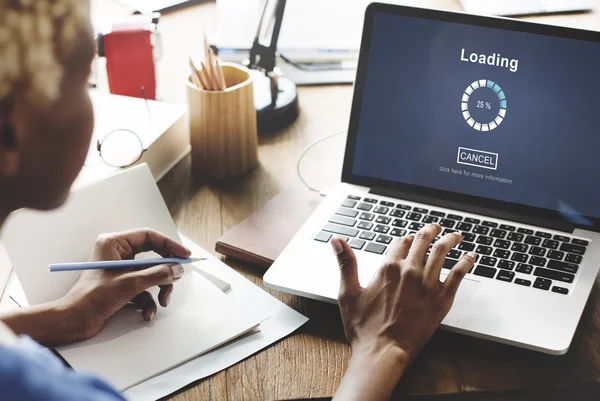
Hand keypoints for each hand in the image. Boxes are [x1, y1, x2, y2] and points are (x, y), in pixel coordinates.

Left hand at [61, 228, 190, 340]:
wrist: (74, 321)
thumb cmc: (91, 298)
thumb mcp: (129, 284)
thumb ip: (157, 274)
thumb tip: (177, 269)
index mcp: (114, 243)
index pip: (149, 236)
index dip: (169, 245)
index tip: (184, 255)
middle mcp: (118, 254)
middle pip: (153, 256)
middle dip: (165, 272)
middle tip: (177, 277)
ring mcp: (121, 270)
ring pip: (151, 274)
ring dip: (159, 289)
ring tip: (162, 302)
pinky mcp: (122, 285)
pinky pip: (144, 288)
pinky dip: (149, 301)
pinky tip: (147, 313)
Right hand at [331, 224, 475, 400]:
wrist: (382, 352)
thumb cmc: (363, 328)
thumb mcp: (348, 292)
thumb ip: (346, 263)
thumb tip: (337, 240)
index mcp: (388, 268)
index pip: (400, 242)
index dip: (405, 238)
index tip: (409, 238)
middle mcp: (409, 271)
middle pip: (423, 242)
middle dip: (430, 231)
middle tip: (435, 227)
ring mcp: (427, 285)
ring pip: (442, 253)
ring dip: (450, 240)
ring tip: (456, 236)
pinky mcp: (441, 299)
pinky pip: (458, 275)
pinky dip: (465, 263)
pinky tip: (470, 257)